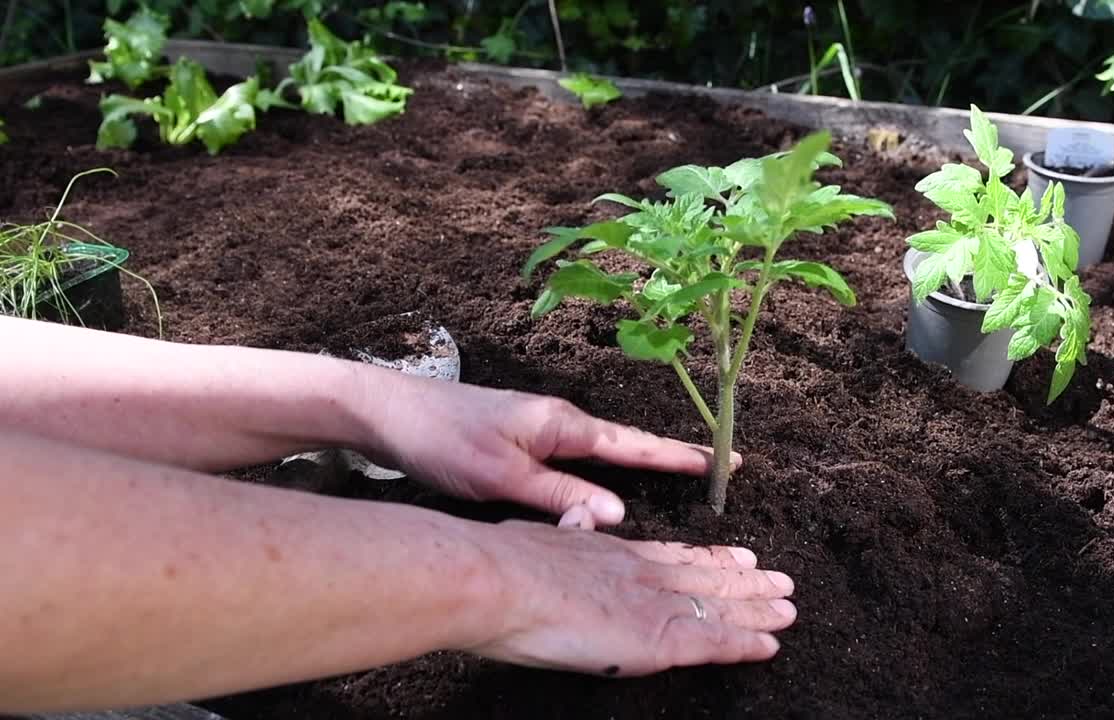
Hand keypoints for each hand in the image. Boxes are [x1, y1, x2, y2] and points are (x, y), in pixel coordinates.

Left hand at [358, 375, 737, 524]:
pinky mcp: (521, 435)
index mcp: (561, 425)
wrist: (387, 410)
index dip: (680, 456)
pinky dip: (607, 463)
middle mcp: (558, 420)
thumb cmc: (441, 441)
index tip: (725, 461)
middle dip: (673, 455)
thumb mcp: (501, 478)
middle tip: (719, 464)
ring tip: (681, 468)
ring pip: (603, 447)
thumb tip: (617, 517)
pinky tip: (610, 475)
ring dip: (642, 458)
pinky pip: (579, 452)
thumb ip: (560, 497)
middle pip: (628, 442)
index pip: (635, 444)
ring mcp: (540, 425)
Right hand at [459, 519, 794, 675]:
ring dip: (757, 609)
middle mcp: (641, 573)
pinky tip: (770, 646)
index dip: (708, 557)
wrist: (496, 579)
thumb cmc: (503, 562)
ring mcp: (653, 604)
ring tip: (788, 607)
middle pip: (706, 575)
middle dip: (745, 580)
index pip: (673, 555)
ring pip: (720, 606)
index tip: (735, 555)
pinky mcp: (657, 637)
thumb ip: (565, 531)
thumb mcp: (540, 536)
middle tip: (779, 579)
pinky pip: (714, 642)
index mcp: (612, 552)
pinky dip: (745, 643)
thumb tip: (574, 516)